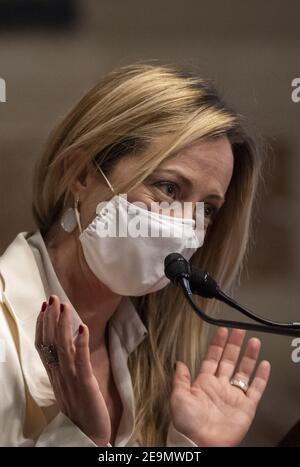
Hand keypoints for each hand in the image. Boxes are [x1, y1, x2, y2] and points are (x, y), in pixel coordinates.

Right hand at [35, 295, 110, 445]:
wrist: (87, 434)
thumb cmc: (80, 407)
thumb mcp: (68, 383)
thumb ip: (66, 364)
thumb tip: (69, 341)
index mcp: (54, 373)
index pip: (43, 345)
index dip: (42, 325)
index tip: (44, 307)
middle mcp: (59, 374)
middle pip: (50, 342)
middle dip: (50, 318)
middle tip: (52, 298)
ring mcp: (71, 378)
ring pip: (63, 347)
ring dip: (63, 324)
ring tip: (64, 306)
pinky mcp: (85, 383)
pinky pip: (81, 361)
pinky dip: (81, 343)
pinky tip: (82, 327)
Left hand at [170, 327, 270, 446]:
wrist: (200, 443)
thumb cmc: (186, 423)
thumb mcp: (178, 397)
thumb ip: (180, 379)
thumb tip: (178, 363)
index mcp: (204, 383)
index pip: (212, 358)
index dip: (217, 344)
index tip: (222, 331)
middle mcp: (220, 387)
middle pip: (229, 360)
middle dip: (234, 345)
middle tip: (239, 331)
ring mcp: (233, 396)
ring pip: (244, 371)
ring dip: (249, 356)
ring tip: (254, 342)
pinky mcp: (245, 407)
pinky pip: (255, 389)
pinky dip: (261, 377)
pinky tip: (264, 365)